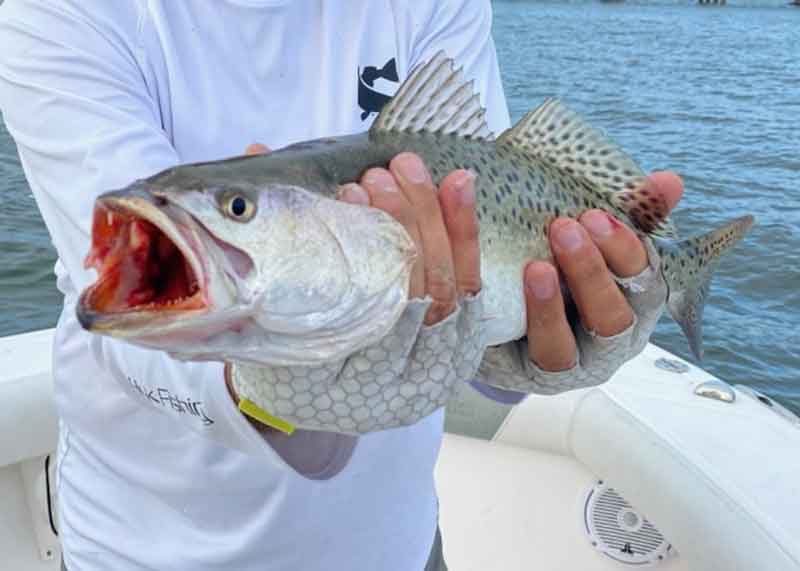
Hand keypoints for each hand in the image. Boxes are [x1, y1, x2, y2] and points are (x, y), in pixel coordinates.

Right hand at [230, 147, 486, 433]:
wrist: (323, 400)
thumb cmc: (288, 362)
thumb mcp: (261, 326)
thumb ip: (262, 252)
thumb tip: (254, 153)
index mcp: (348, 388)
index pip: (370, 314)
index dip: (365, 251)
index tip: (348, 197)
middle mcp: (400, 384)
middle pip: (416, 295)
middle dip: (401, 225)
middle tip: (376, 176)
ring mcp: (437, 365)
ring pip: (448, 285)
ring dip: (433, 219)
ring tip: (408, 168)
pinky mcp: (461, 341)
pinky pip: (471, 283)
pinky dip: (465, 233)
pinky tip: (459, 185)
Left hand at [524, 172, 683, 371]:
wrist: (512, 316)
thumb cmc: (566, 269)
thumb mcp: (593, 240)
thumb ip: (630, 212)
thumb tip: (670, 181)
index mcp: (633, 306)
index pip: (645, 280)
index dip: (625, 249)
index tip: (595, 215)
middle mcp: (608, 345)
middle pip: (612, 320)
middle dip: (590, 273)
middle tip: (564, 228)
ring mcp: (567, 366)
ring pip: (563, 349)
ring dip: (550, 308)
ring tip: (535, 268)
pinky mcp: (524, 375)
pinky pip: (519, 359)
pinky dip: (513, 329)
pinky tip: (505, 295)